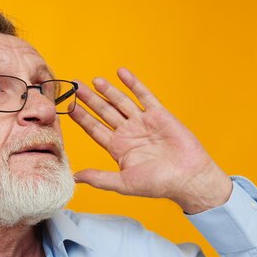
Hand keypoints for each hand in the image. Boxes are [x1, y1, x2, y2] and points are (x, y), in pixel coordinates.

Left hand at [70, 67, 232, 213]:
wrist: (188, 177)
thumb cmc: (157, 184)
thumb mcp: (123, 183)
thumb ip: (99, 178)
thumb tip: (75, 177)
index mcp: (118, 148)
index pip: (94, 129)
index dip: (82, 117)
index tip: (68, 105)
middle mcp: (128, 133)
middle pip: (104, 112)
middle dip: (90, 99)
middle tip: (75, 86)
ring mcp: (143, 122)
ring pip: (121, 102)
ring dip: (108, 90)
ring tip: (94, 80)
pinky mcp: (159, 114)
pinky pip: (144, 96)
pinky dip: (133, 84)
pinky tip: (121, 73)